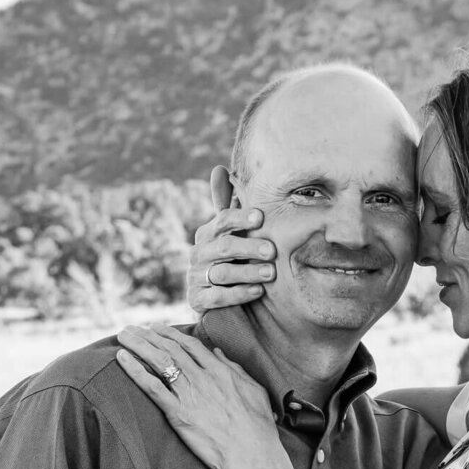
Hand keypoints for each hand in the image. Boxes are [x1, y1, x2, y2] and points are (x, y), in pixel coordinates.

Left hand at [116, 323, 279, 468]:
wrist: (252, 455)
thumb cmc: (258, 427)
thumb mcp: (254, 390)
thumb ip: (235, 369)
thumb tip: (218, 353)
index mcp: (220, 371)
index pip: (190, 345)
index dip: (170, 334)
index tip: (156, 327)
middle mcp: (203, 378)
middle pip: (170, 348)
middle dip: (148, 335)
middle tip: (131, 328)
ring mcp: (189, 395)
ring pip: (159, 361)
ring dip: (138, 344)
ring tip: (122, 335)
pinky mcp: (178, 414)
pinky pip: (152, 387)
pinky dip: (135, 370)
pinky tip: (122, 358)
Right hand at [187, 165, 276, 313]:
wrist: (212, 297)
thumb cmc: (228, 258)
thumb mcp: (228, 231)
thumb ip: (226, 204)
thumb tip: (220, 168)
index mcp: (206, 233)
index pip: (222, 221)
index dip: (241, 218)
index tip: (261, 217)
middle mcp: (198, 254)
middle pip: (223, 247)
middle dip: (249, 247)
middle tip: (272, 250)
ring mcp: (195, 277)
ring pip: (222, 273)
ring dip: (248, 273)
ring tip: (271, 273)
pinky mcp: (197, 300)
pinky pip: (217, 297)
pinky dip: (238, 294)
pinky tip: (258, 291)